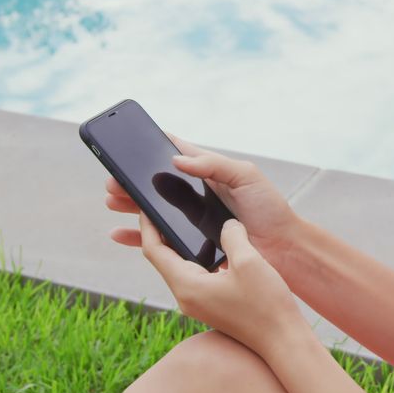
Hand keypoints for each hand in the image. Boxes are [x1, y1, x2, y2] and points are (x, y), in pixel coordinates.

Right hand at [106, 133, 301, 270]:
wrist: (282, 248)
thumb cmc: (269, 208)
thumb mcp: (246, 176)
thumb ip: (214, 164)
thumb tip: (177, 159)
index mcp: (209, 173)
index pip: (177, 155)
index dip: (154, 148)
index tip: (129, 144)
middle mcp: (196, 195)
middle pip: (156, 185)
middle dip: (133, 181)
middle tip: (113, 179)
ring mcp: (192, 220)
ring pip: (152, 211)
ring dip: (130, 206)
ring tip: (111, 200)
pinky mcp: (191, 244)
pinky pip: (157, 241)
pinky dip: (136, 237)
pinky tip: (118, 233)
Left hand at [138, 215, 306, 356]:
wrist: (283, 340)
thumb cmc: (266, 305)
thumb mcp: (248, 260)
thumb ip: (231, 235)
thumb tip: (226, 224)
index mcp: (187, 285)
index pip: (153, 250)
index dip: (147, 224)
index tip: (145, 203)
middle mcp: (186, 297)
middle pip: (162, 258)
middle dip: (160, 231)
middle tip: (164, 206)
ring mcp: (198, 303)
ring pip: (179, 267)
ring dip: (179, 244)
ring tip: (186, 219)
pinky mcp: (211, 305)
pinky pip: (195, 275)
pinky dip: (197, 256)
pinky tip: (214, 244)